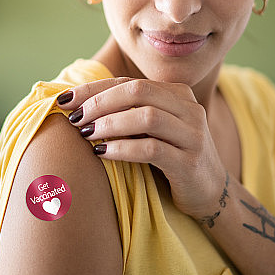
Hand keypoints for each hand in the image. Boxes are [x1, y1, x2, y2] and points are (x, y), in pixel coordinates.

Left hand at [59, 78, 225, 219]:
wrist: (209, 192)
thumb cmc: (171, 157)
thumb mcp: (154, 129)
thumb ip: (129, 112)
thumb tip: (78, 104)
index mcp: (178, 94)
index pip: (129, 82)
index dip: (94, 89)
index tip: (65, 100)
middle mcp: (189, 109)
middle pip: (138, 91)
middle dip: (100, 102)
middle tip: (75, 118)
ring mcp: (193, 135)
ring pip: (146, 117)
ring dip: (110, 124)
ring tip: (86, 135)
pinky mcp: (190, 163)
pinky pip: (152, 149)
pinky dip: (122, 149)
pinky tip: (101, 153)